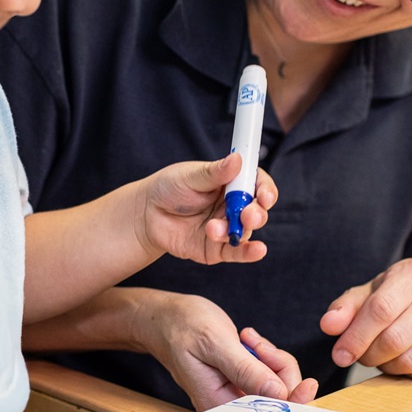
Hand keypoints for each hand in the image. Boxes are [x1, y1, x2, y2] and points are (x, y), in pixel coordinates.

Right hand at [135, 291, 317, 410]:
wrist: (164, 318)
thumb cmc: (181, 327)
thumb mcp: (215, 343)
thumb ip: (246, 369)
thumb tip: (277, 394)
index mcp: (219, 404)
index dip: (293, 401)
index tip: (309, 383)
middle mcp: (229, 404)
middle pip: (279, 398)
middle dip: (278, 368)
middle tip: (257, 344)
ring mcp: (236, 392)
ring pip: (277, 383)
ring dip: (270, 357)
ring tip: (247, 338)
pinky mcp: (241, 381)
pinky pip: (268, 373)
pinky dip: (265, 354)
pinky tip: (247, 340)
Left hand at [139, 153, 276, 264]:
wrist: (146, 215)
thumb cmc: (169, 188)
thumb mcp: (190, 176)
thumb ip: (215, 172)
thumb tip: (237, 159)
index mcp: (231, 183)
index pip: (257, 184)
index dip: (265, 189)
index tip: (264, 196)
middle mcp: (233, 206)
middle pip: (257, 210)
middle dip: (256, 213)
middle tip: (247, 215)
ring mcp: (227, 228)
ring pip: (246, 231)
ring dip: (237, 230)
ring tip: (213, 229)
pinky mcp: (217, 249)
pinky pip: (237, 252)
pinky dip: (249, 252)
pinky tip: (257, 250)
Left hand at [318, 258, 411, 380]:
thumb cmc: (391, 298)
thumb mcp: (366, 295)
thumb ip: (344, 309)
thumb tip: (329, 325)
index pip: (381, 310)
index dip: (356, 336)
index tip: (339, 355)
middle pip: (394, 339)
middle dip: (369, 354)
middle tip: (361, 355)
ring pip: (411, 360)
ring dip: (387, 365)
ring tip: (383, 354)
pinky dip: (409, 374)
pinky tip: (404, 358)